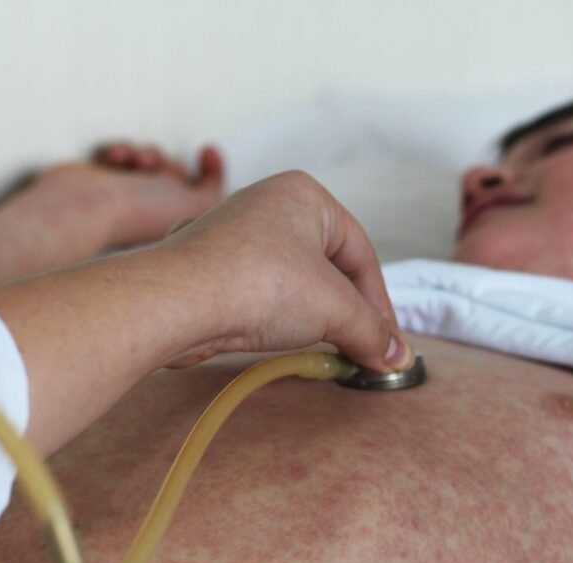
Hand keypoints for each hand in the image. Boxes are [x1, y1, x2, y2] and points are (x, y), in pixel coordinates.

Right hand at [41, 144, 225, 247]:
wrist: (87, 208)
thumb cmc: (142, 209)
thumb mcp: (196, 204)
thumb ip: (213, 188)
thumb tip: (211, 159)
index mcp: (174, 225)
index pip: (200, 198)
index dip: (210, 173)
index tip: (208, 150)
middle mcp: (151, 214)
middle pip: (175, 176)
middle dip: (170, 163)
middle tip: (157, 168)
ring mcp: (125, 199)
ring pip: (149, 161)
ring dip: (148, 154)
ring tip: (137, 161)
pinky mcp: (102, 183)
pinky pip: (122, 155)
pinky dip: (122, 151)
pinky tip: (115, 158)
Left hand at [155, 171, 410, 372]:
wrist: (174, 302)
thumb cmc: (258, 284)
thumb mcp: (334, 309)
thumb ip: (372, 332)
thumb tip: (397, 357)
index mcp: (305, 195)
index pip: (361, 253)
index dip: (379, 303)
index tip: (386, 343)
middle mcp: (268, 204)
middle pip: (328, 266)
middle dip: (346, 311)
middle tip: (360, 349)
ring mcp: (234, 235)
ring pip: (291, 281)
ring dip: (311, 317)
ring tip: (323, 349)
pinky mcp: (210, 268)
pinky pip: (257, 293)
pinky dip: (274, 318)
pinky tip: (276, 341)